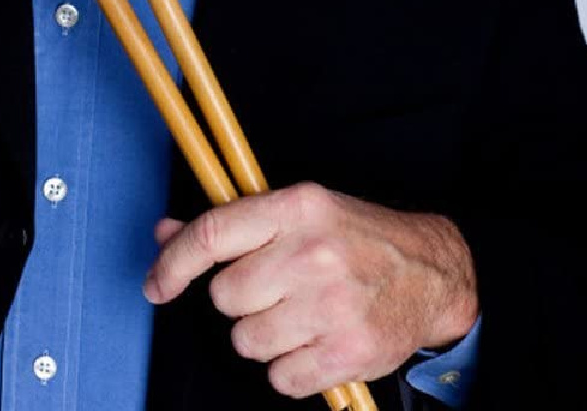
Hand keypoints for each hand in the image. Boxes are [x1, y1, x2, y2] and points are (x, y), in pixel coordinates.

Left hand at [144, 182, 478, 399]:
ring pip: (247, 341)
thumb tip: (164, 232)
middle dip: (239, 301)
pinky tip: (313, 343)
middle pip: (226, 297)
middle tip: (273, 291)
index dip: (172, 264)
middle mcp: (312, 253)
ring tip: (298, 316)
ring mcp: (333, 305)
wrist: (430, 272)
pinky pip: (280, 378)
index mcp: (295, 207)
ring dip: (263, 337)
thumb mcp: (294, 212)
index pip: (211, 235)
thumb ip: (228, 224)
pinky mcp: (349, 352)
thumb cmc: (352, 238)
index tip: (156, 285)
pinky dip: (289, 369)